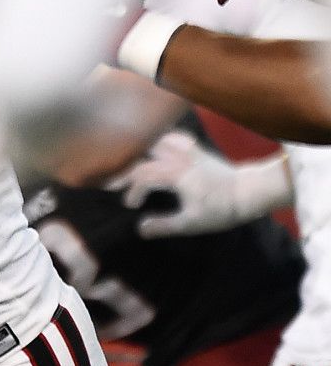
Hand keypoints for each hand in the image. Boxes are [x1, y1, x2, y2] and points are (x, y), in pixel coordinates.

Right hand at [107, 130, 291, 237]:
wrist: (249, 192)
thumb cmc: (221, 209)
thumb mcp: (192, 223)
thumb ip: (165, 225)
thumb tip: (141, 229)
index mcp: (175, 173)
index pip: (142, 177)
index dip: (132, 191)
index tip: (130, 205)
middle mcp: (177, 156)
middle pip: (142, 155)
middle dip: (126, 168)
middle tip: (116, 181)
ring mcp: (186, 149)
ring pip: (154, 140)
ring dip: (140, 151)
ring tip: (130, 163)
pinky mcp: (194, 147)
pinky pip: (171, 136)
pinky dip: (159, 140)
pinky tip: (155, 147)